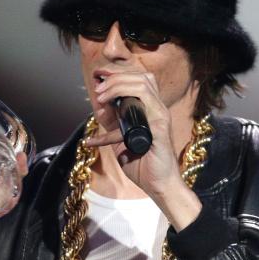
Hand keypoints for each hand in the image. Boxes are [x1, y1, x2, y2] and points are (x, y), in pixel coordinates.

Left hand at [88, 72, 200, 229]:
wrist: (157, 186)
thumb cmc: (142, 165)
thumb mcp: (120, 140)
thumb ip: (112, 124)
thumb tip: (99, 106)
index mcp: (151, 110)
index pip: (139, 80)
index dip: (119, 74)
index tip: (99, 76)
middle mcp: (158, 109)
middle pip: (140, 77)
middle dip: (116, 77)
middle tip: (98, 88)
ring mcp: (160, 116)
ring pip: (142, 85)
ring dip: (117, 85)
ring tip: (100, 95)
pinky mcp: (159, 126)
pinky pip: (141, 105)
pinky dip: (120, 102)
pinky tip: (105, 107)